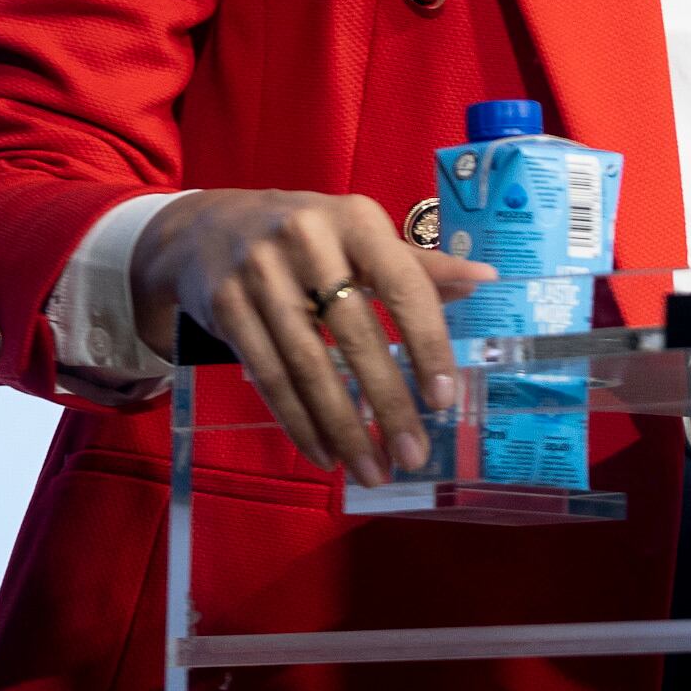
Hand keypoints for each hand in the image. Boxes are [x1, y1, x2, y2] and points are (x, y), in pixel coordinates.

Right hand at [132, 189, 495, 486]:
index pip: (402, 286)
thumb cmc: (307, 235)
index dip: (426, 343)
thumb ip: (418, 265)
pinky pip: (267, 376)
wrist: (206, 227)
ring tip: (372, 470)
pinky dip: (298, 421)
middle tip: (414, 454)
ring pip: (308, 365)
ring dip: (342, 426)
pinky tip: (325, 454)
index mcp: (356, 220)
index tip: (444, 399)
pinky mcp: (225, 307)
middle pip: (355, 335)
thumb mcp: (361, 234)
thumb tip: (484, 280)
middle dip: (388, 403)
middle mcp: (308, 243)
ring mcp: (260, 275)